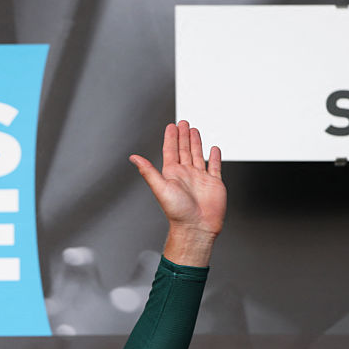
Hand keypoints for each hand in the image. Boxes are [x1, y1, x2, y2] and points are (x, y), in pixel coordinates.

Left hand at [129, 121, 225, 265]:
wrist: (196, 226)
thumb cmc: (177, 211)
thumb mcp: (160, 187)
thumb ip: (148, 170)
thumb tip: (133, 158)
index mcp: (172, 174)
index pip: (171, 150)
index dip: (171, 138)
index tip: (171, 126)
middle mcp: (186, 174)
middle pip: (184, 149)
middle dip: (183, 135)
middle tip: (183, 122)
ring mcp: (200, 178)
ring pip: (198, 155)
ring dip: (196, 142)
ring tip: (195, 130)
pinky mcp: (214, 183)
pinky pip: (215, 166)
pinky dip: (214, 157)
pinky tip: (213, 149)